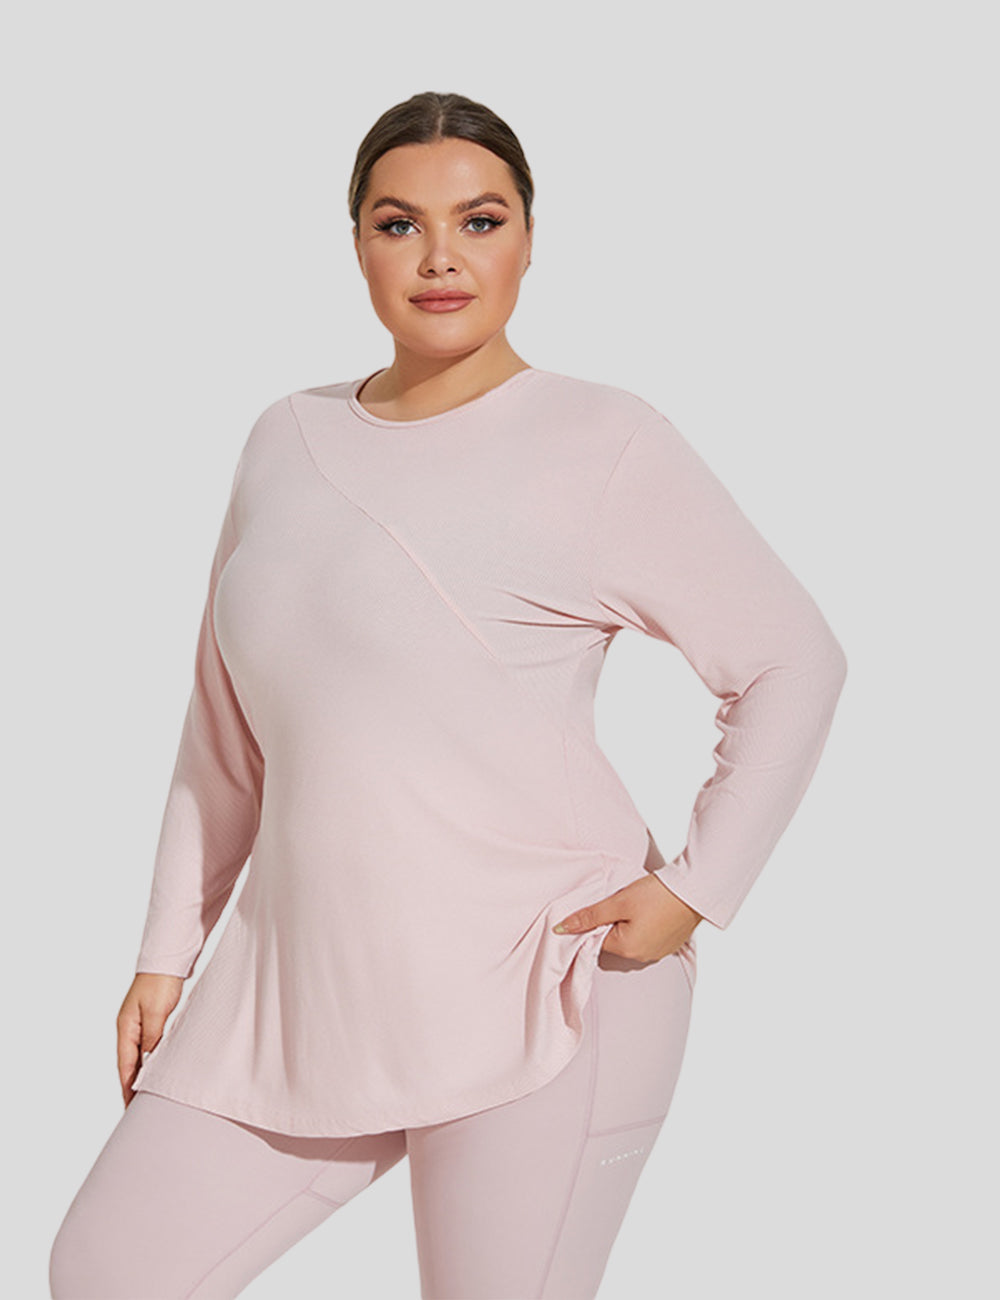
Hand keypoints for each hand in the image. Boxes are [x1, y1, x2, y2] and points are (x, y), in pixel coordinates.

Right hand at [116, 972, 184, 1107]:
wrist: (168, 960)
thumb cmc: (160, 982)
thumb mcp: (156, 1011)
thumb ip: (152, 1037)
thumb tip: (148, 1062)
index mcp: (125, 1028)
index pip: (125, 1065)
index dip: (127, 1087)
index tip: (130, 1107)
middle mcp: (129, 1029)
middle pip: (129, 1064)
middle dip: (132, 1087)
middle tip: (138, 1111)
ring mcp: (139, 1025)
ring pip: (139, 1057)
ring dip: (142, 1075)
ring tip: (148, 1097)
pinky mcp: (151, 1021)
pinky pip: (149, 1047)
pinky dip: (151, 1061)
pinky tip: (157, 1071)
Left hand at [552, 873, 702, 963]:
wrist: (694, 889)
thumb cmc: (656, 895)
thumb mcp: (618, 902)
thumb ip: (589, 916)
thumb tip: (560, 928)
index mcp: (626, 949)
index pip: (596, 940)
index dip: (594, 923)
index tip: (600, 906)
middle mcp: (642, 957)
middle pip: (613, 942)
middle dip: (611, 924)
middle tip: (619, 902)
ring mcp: (658, 952)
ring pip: (631, 940)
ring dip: (628, 925)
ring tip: (637, 904)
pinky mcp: (670, 945)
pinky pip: (648, 939)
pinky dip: (645, 926)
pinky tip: (651, 910)